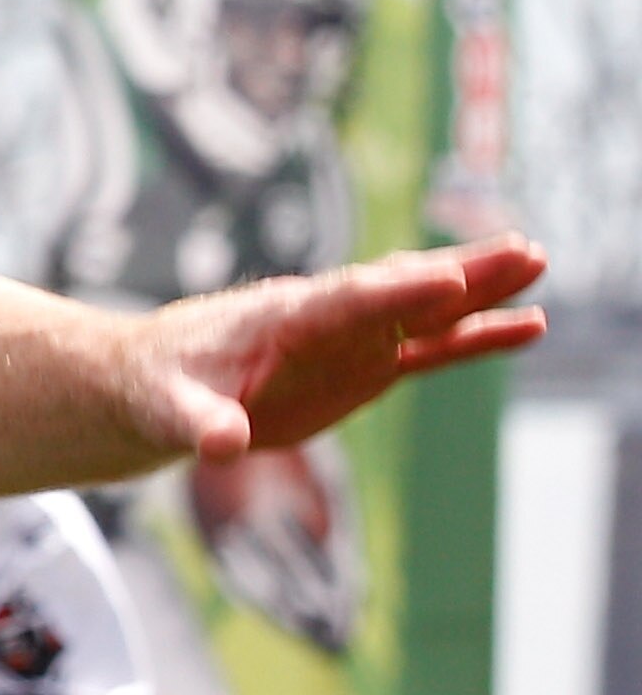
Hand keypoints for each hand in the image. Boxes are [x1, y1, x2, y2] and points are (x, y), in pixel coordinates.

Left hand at [122, 238, 546, 463]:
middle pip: (400, 291)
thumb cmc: (156, 387)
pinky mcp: (363, 366)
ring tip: (539, 265)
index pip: (344, 301)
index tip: (446, 278)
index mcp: (278, 317)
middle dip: (459, 273)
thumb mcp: (165, 410)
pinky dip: (475, 339)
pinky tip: (528, 325)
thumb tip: (222, 444)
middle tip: (524, 250)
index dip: (394, 292)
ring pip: (425, 313)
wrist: (153, 384)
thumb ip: (197, 424)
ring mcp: (350, 340)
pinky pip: (428, 351)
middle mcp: (324, 318)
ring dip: (481, 294)